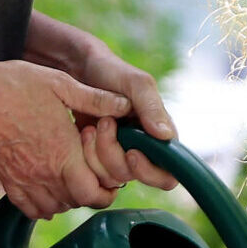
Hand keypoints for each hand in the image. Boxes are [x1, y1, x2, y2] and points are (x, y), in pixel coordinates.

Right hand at [0, 60, 131, 219]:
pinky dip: (44, 205)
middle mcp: (45, 173)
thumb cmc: (16, 85)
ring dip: (69, 197)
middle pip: (77, 203)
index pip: (94, 193)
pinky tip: (48, 187)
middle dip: (91, 192)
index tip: (108, 170)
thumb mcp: (61, 84)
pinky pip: (30, 209)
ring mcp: (24, 180)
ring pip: (56, 208)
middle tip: (92, 171)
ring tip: (72, 175)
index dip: (107, 188)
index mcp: (63, 153)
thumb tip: (125, 104)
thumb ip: (96, 99)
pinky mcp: (7, 181)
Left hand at [72, 45, 178, 193]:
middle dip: (115, 156)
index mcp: (161, 138)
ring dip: (98, 153)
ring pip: (112, 178)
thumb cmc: (112, 72)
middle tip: (105, 125)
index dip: (150, 172)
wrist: (79, 69)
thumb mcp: (136, 83)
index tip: (131, 152)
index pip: (167, 174)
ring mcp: (119, 157)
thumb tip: (166, 137)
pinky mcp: (97, 159)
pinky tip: (82, 132)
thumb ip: (152, 107)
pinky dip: (86, 156)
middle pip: (136, 177)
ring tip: (92, 125)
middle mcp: (143, 151)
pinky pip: (93, 174)